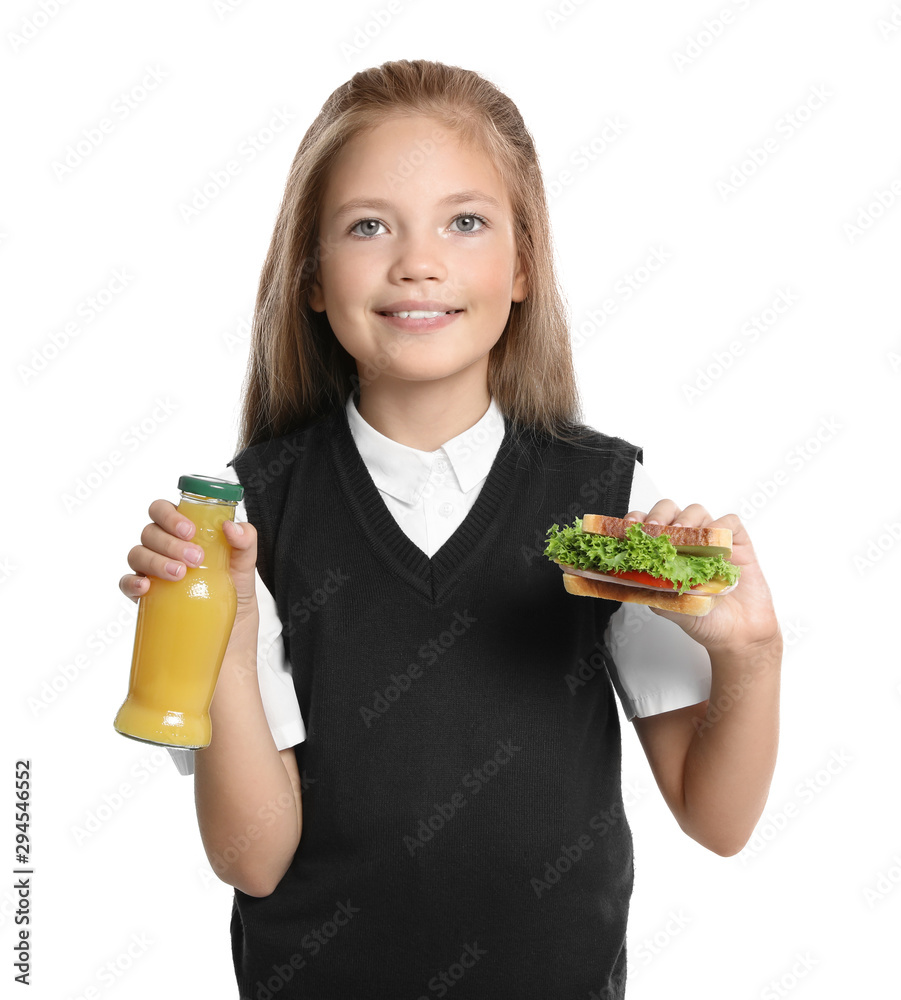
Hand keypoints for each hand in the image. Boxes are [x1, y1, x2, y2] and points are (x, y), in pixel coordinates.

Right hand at [119, 499, 258, 622]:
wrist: (233, 637)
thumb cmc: (236, 595)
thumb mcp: (246, 565)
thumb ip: (245, 540)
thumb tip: (230, 526)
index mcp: (185, 534)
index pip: (164, 511)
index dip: (170, 515)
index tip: (190, 531)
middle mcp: (165, 550)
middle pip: (150, 532)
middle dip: (170, 542)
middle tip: (195, 559)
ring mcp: (153, 573)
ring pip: (137, 554)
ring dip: (155, 561)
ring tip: (179, 574)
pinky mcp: (146, 599)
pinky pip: (127, 584)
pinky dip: (131, 582)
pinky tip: (145, 587)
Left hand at [623, 500, 780, 655]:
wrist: (738, 634)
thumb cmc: (704, 619)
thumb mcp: (668, 608)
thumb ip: (650, 591)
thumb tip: (629, 578)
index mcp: (665, 553)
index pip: (646, 526)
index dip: (637, 522)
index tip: (630, 528)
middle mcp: (686, 542)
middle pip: (669, 511)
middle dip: (659, 515)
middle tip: (656, 530)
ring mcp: (711, 540)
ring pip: (696, 512)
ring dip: (686, 518)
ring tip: (682, 533)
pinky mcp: (737, 542)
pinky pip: (729, 523)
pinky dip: (720, 526)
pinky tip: (714, 542)